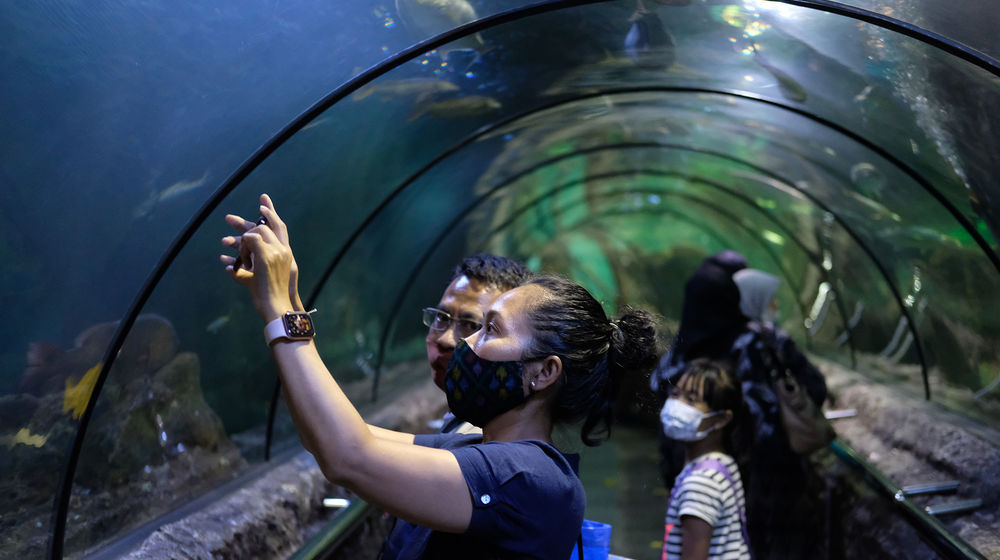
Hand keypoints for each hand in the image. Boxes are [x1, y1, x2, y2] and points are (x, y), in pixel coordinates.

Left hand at [221, 194, 303, 318]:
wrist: (276, 307)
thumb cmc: (268, 298)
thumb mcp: (256, 281)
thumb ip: (245, 271)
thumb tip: (228, 267)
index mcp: (285, 253)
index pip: (280, 226)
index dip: (271, 212)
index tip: (263, 199)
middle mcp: (283, 250)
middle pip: (265, 226)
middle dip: (245, 222)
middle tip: (227, 218)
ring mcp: (276, 252)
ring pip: (255, 233)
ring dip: (238, 242)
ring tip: (222, 242)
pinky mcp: (266, 256)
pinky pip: (249, 242)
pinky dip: (240, 250)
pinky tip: (230, 261)